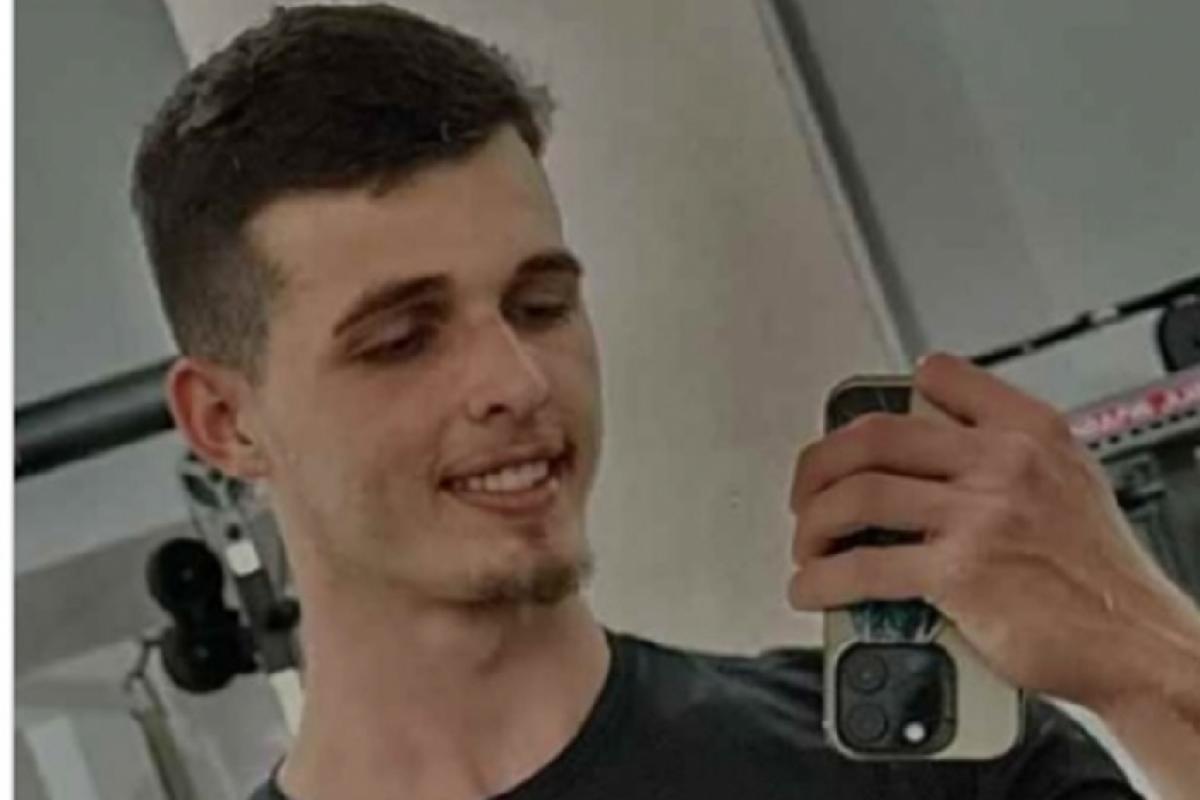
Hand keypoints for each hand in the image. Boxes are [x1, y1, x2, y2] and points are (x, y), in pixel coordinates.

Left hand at [787, 352, 1197, 710]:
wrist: (1138, 642)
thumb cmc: (1103, 574)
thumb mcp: (1070, 480)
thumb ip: (1007, 452)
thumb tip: (940, 447)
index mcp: (1028, 431)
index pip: (940, 379)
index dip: (886, 401)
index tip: (854, 429)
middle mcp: (1002, 463)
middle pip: (875, 436)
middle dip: (820, 464)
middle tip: (806, 492)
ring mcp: (980, 516)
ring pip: (858, 496)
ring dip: (813, 523)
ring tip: (807, 544)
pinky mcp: (960, 574)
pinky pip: (864, 567)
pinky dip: (822, 578)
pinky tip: (812, 586)